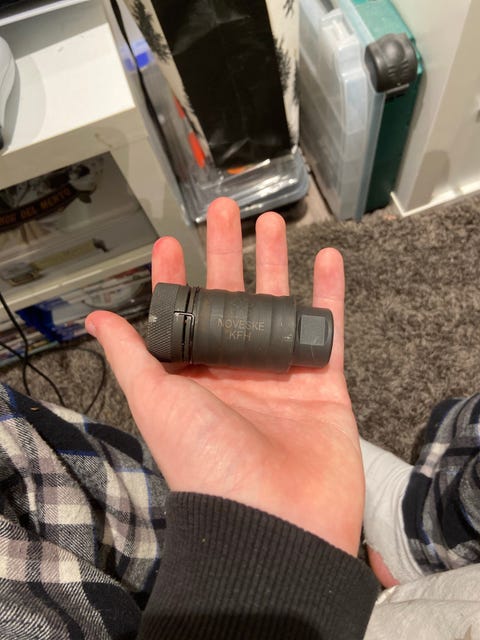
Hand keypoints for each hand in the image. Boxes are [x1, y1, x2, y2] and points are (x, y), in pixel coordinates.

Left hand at [85, 197, 363, 555]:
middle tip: (226, 211)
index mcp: (196, 375)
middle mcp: (236, 369)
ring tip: (272, 224)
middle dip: (228, 252)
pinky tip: (327, 260)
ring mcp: (281, 373)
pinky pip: (327, 329)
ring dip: (277, 263)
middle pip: (234, 298)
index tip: (171, 245)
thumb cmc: (208, 463)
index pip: (185, 314)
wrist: (273, 518)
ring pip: (279, 305)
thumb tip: (96, 320)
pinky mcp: (323, 381)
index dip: (177, 278)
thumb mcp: (156, 403)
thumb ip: (131, 357)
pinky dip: (329, 294)